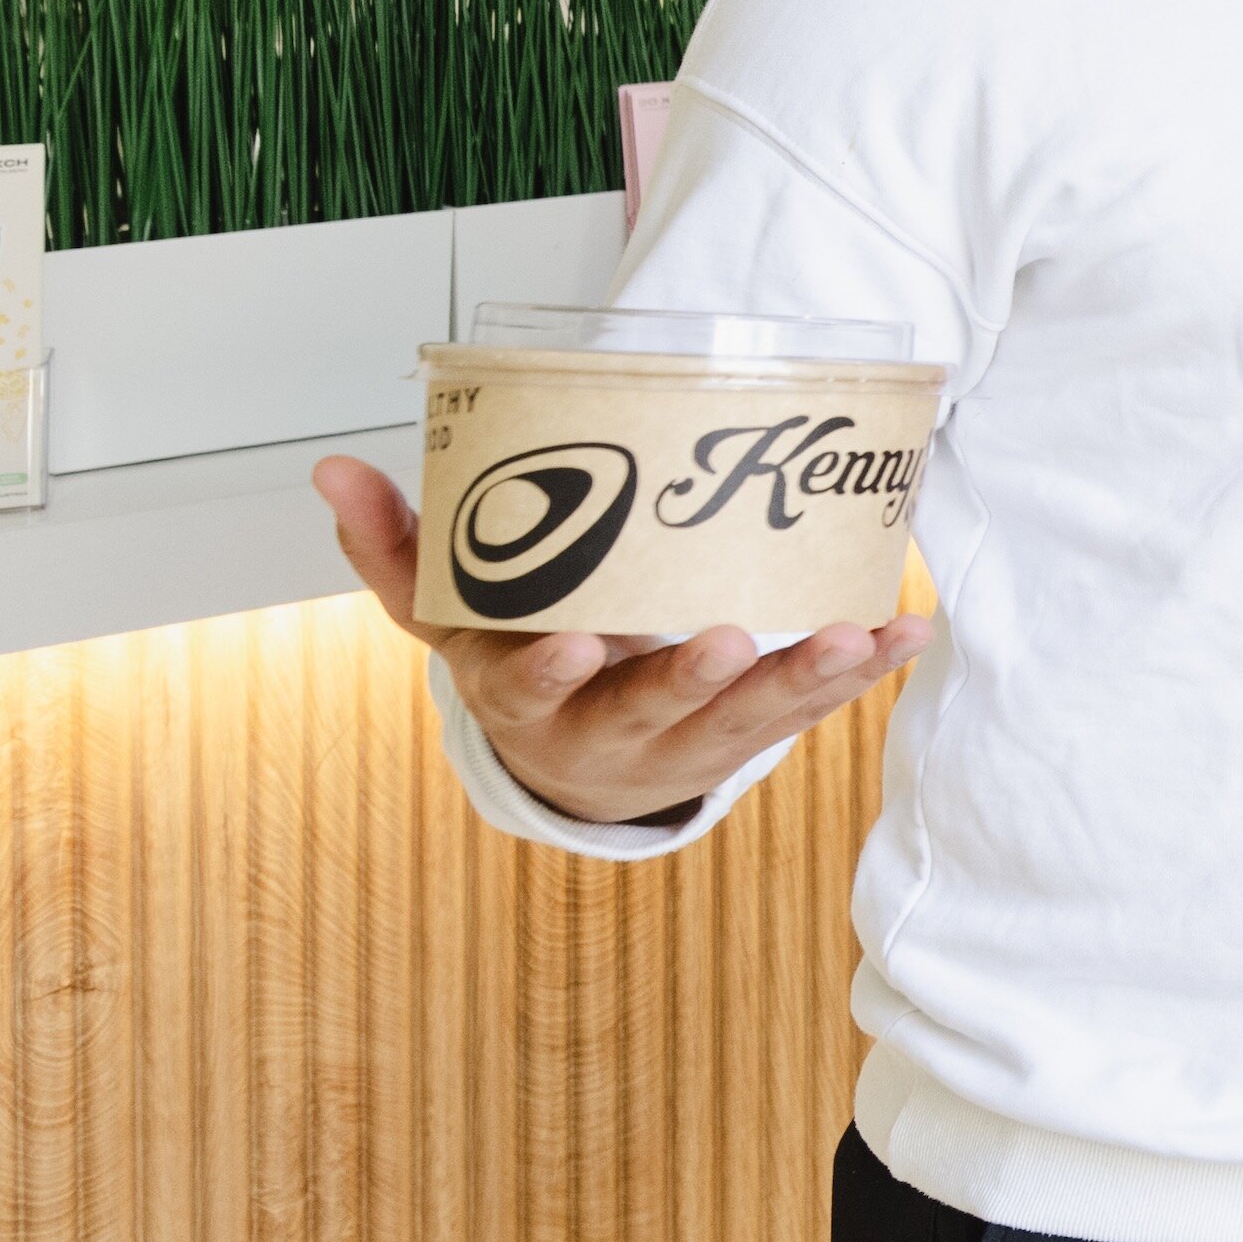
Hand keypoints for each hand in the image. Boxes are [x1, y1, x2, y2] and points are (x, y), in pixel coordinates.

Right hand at [314, 453, 928, 829]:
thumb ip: (396, 548)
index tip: (577, 644)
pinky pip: (817, 707)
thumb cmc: (518, 666)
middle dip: (695, 680)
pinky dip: (865, 672)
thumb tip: (334, 472)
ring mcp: (690, 734)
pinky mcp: (754, 729)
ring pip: (749, 717)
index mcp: (530, 696)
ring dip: (805, 680)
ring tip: (853, 639)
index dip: (552, 671)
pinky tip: (908, 634)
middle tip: (733, 641)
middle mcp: (611, 726)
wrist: (577, 769)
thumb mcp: (447, 618)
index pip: (533, 688)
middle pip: (655, 710)